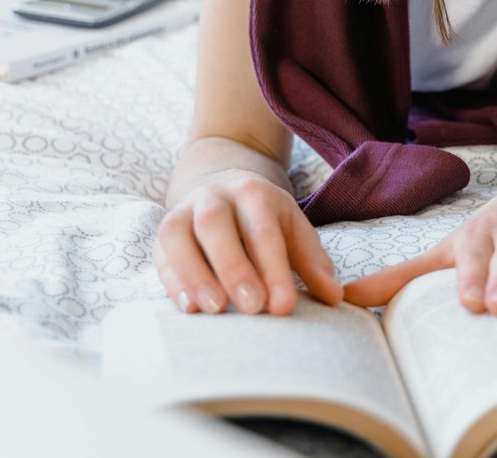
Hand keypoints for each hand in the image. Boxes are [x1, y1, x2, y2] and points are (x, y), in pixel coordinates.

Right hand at [155, 171, 342, 315]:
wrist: (220, 186)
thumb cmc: (263, 219)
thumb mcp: (292, 230)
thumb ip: (312, 262)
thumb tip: (335, 296)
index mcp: (254, 193)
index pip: (264, 231)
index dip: (274, 268)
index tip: (284, 306)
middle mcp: (215, 197)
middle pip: (216, 225)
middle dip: (233, 266)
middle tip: (252, 306)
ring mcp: (184, 211)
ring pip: (179, 235)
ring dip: (195, 274)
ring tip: (216, 309)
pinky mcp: (164, 233)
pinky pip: (161, 253)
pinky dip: (173, 281)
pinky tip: (189, 310)